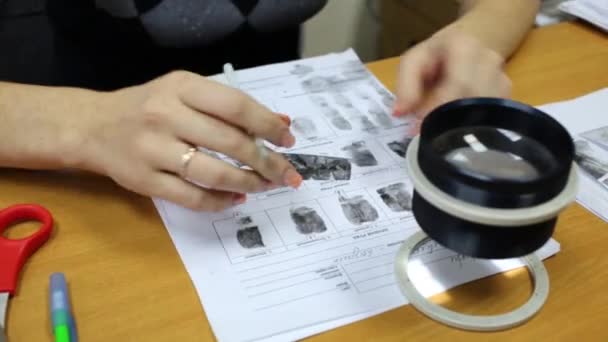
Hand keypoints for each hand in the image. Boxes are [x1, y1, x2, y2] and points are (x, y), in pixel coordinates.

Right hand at [78, 70, 301, 210]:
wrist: (94, 126)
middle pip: (229, 142)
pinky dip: (220, 202)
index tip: (288, 140)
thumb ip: (229, 106)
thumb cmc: (150, 106)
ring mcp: (152, 150)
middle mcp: (166, 116)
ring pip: (213, 173)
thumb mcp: (186, 93)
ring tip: (266, 186)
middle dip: (267, 161)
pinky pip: (191, 197)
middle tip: (287, 174)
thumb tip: (282, 122)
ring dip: (248, 183)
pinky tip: (237, 199)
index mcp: (181, 87)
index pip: (236, 106)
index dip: (268, 125)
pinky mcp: (144, 181)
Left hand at [393, 29, 511, 132]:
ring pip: (482, 115)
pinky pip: (489, 120)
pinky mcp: (506, 99)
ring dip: (459, 127)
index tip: (418, 129)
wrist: (471, 42)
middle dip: (447, 122)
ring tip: (441, 131)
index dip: (438, 108)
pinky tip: (457, 128)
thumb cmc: (438, 54)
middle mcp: (490, 63)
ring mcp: (503, 81)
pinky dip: (471, 128)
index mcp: (466, 48)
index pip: (458, 83)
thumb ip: (406, 86)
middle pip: (472, 102)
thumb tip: (399, 113)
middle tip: (427, 135)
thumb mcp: (414, 61)